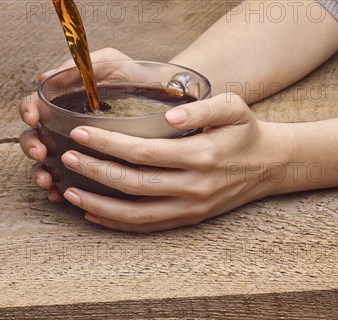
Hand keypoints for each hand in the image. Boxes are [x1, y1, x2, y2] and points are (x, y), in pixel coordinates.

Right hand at [19, 48, 132, 200]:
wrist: (166, 94)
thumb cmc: (135, 76)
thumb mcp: (109, 63)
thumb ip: (81, 68)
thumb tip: (44, 77)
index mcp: (63, 101)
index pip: (36, 105)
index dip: (28, 110)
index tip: (33, 118)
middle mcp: (63, 126)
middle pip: (34, 136)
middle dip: (31, 146)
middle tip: (40, 152)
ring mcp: (73, 148)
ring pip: (45, 163)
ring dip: (40, 172)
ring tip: (47, 180)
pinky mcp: (88, 168)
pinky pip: (66, 182)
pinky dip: (57, 190)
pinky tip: (58, 194)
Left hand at [60, 93, 295, 232]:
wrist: (270, 165)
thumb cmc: (245, 132)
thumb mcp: (234, 108)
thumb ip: (202, 108)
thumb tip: (169, 117)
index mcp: (201, 156)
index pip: (143, 152)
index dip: (108, 144)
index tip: (80, 133)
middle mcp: (193, 187)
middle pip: (133, 184)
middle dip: (95, 172)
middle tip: (67, 158)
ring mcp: (190, 208)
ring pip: (135, 214)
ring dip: (98, 204)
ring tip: (68, 191)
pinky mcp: (188, 220)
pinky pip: (147, 227)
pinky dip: (117, 224)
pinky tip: (93, 213)